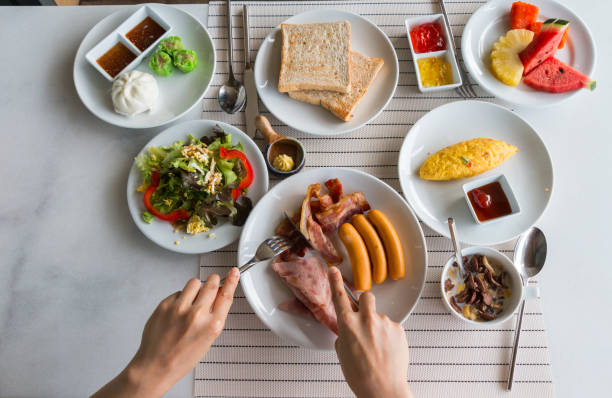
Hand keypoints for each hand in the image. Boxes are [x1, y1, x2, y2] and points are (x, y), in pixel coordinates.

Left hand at [91, 268, 239, 397]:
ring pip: (194, 282)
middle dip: (213, 282)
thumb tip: (219, 294)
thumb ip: (214, 316)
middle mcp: (197, 315)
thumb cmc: (181, 357)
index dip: (231, 281)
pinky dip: (179, 298)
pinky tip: (177, 311)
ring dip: (196, 288)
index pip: (226, 295)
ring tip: (190, 302)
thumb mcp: (208, 339)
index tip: (233, 272)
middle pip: (211, 284)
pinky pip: (178, 291)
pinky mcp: (165, 305)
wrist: (156, 365)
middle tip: (210, 286)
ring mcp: (179, 308)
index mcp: (212, 326)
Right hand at [328, 267, 412, 397]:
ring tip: (378, 348)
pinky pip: (392, 327)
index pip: (339, 297)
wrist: (383, 390)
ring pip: (380, 316)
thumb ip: (345, 334)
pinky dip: (389, 336)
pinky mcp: (399, 329)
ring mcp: (384, 323)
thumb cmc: (360, 375)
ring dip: (378, 326)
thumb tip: (351, 329)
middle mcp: (366, 319)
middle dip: (366, 304)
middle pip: (367, 297)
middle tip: (366, 319)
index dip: (335, 281)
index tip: (334, 270)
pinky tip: (387, 351)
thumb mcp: (342, 353)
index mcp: (348, 325)